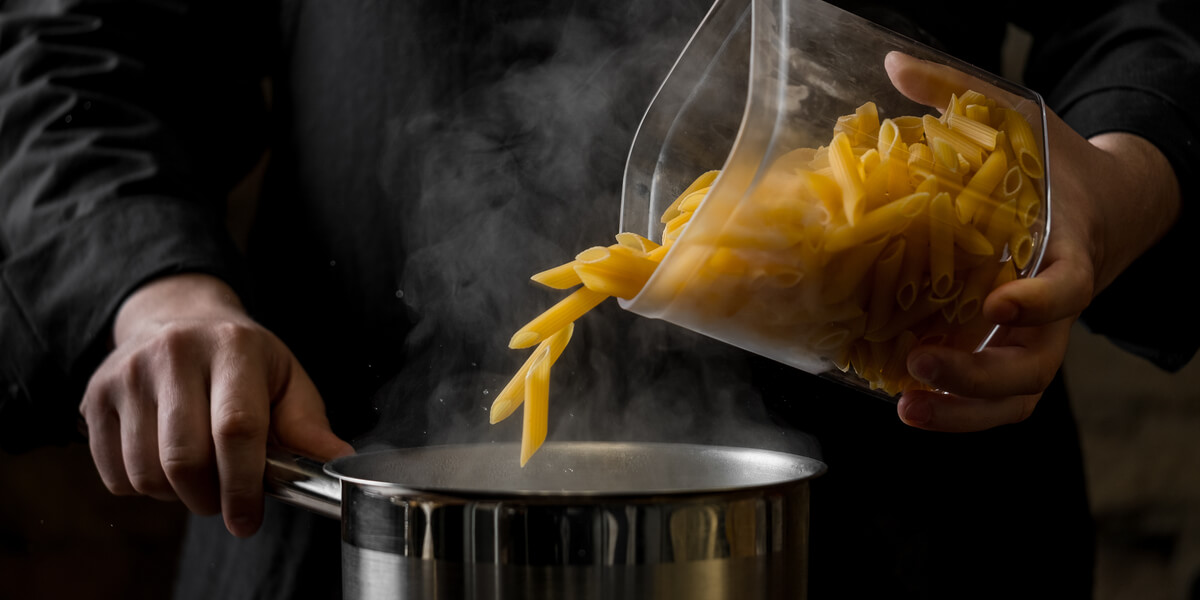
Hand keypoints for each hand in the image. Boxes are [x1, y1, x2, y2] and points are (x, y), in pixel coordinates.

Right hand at [78, 273, 353, 536]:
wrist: (179, 318)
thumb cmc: (243, 359)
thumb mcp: (286, 378)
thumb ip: (308, 425)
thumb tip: (339, 463)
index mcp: (234, 346)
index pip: (236, 428)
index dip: (242, 485)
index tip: (246, 520)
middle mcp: (175, 352)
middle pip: (184, 458)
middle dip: (208, 498)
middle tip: (224, 502)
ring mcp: (128, 372)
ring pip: (146, 472)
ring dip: (175, 496)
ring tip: (196, 477)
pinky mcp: (94, 394)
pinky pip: (114, 473)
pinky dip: (141, 488)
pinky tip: (163, 464)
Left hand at [882, 52, 1180, 431]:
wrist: (1108, 206)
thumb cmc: (1057, 166)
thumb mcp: (1021, 122)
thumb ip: (962, 94)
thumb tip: (892, 64)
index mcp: (1068, 248)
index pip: (1069, 287)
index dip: (1039, 301)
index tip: (997, 303)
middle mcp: (1056, 303)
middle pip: (1037, 363)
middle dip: (980, 374)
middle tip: (921, 361)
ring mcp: (1039, 335)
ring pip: (1019, 395)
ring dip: (965, 410)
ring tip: (907, 406)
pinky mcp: (1016, 351)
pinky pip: (1000, 399)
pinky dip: (961, 413)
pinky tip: (909, 405)